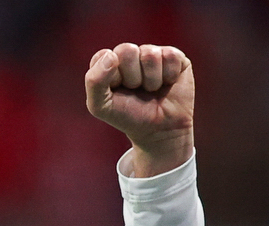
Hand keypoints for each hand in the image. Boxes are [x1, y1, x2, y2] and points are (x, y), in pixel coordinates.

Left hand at [85, 43, 194, 177]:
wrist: (159, 132)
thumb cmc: (128, 117)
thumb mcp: (100, 106)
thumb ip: (94, 82)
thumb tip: (111, 56)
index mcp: (109, 61)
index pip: (105, 55)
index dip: (112, 78)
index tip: (118, 92)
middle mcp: (131, 53)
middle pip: (127, 50)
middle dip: (132, 77)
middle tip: (136, 91)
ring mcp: (153, 53)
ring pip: (150, 54)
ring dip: (151, 80)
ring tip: (151, 90)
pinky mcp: (174, 56)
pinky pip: (170, 56)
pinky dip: (168, 76)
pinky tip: (167, 84)